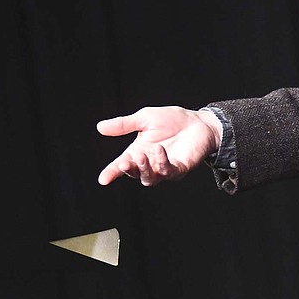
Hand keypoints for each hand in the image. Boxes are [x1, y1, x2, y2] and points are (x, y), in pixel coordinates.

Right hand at [97, 106, 221, 185]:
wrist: (198, 121)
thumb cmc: (172, 120)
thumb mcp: (144, 118)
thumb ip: (124, 125)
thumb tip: (100, 127)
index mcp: (138, 152)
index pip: (122, 165)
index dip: (112, 172)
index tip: (103, 179)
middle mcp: (150, 163)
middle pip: (135, 173)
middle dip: (129, 169)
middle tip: (125, 161)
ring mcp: (164, 168)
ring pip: (150, 178)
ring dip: (144, 168)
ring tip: (142, 155)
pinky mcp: (179, 169)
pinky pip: (168, 172)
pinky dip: (162, 163)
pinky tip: (160, 151)